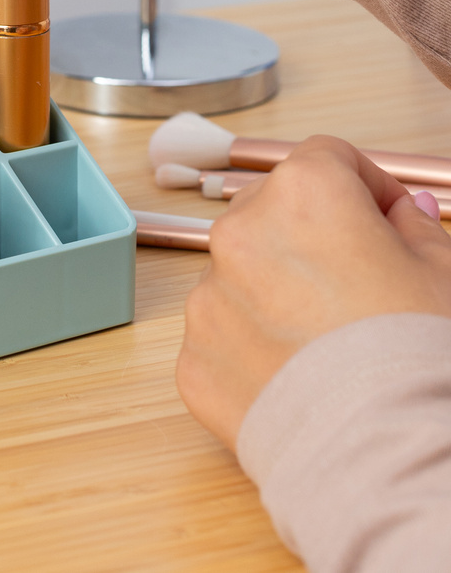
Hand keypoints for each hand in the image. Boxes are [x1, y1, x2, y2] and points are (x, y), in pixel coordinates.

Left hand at [177, 136, 450, 448]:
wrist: (387, 463)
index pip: (327, 158)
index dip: (365, 186)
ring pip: (244, 274)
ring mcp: (209, 297)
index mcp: (305, 193)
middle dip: (314, 237)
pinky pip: (224, 336)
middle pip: (275, 210)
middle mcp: (241, 232)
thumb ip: (416, 228)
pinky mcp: (193, 359)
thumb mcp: (444, 274)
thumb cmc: (418, 362)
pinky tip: (302, 380)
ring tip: (332, 345)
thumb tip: (402, 212)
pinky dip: (254, 350)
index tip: (387, 221)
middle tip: (362, 288)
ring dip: (278, 292)